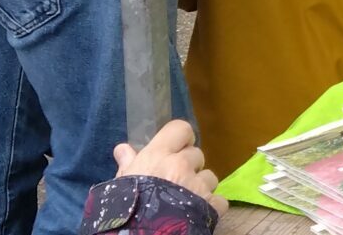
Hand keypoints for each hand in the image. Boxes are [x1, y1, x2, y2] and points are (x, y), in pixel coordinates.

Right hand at [111, 120, 225, 215]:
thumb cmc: (127, 207)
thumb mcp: (123, 184)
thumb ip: (127, 164)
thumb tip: (123, 148)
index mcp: (159, 155)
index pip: (180, 129)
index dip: (181, 139)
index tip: (176, 150)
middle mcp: (182, 164)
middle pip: (196, 154)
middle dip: (190, 166)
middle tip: (177, 181)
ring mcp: (199, 185)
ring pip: (210, 177)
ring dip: (201, 186)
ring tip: (187, 199)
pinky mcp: (212, 205)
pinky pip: (219, 200)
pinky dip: (212, 206)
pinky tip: (198, 213)